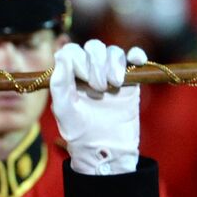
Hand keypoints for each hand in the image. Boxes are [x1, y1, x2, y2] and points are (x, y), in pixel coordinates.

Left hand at [50, 40, 146, 175]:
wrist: (105, 148)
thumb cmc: (80, 132)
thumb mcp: (63, 109)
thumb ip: (59, 83)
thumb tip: (60, 54)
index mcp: (71, 76)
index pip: (73, 51)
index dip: (79, 60)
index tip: (83, 81)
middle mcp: (90, 71)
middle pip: (94, 47)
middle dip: (97, 64)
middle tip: (99, 88)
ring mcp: (110, 74)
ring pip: (113, 51)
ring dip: (114, 64)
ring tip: (113, 86)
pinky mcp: (130, 80)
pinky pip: (134, 57)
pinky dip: (136, 55)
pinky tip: (136, 61)